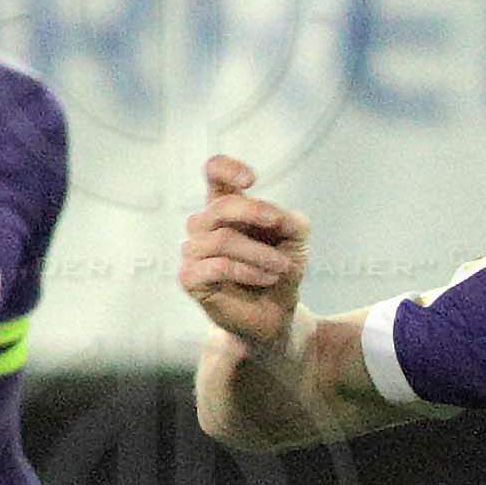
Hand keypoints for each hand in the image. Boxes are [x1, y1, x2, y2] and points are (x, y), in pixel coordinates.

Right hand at [179, 155, 306, 349]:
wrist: (275, 315)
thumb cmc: (280, 270)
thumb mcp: (295, 238)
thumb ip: (288, 219)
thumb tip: (273, 215)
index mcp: (225, 207)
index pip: (213, 172)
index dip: (227, 169)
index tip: (251, 181)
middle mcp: (203, 225)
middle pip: (220, 206)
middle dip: (254, 212)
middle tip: (278, 224)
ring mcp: (193, 251)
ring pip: (222, 240)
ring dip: (260, 253)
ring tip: (282, 267)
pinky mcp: (190, 278)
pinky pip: (217, 266)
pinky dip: (248, 271)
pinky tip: (267, 278)